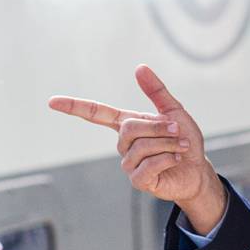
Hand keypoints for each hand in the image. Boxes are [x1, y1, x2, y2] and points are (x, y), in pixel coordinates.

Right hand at [48, 65, 225, 230]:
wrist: (197, 170)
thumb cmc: (183, 141)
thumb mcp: (174, 111)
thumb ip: (156, 91)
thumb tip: (139, 68)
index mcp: (127, 125)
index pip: (96, 114)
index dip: (74, 107)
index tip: (52, 101)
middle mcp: (124, 145)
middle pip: (129, 128)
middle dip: (158, 128)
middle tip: (177, 131)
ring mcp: (128, 164)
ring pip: (141, 147)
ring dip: (168, 144)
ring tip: (179, 147)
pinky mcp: (137, 181)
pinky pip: (149, 165)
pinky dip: (168, 159)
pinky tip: (175, 160)